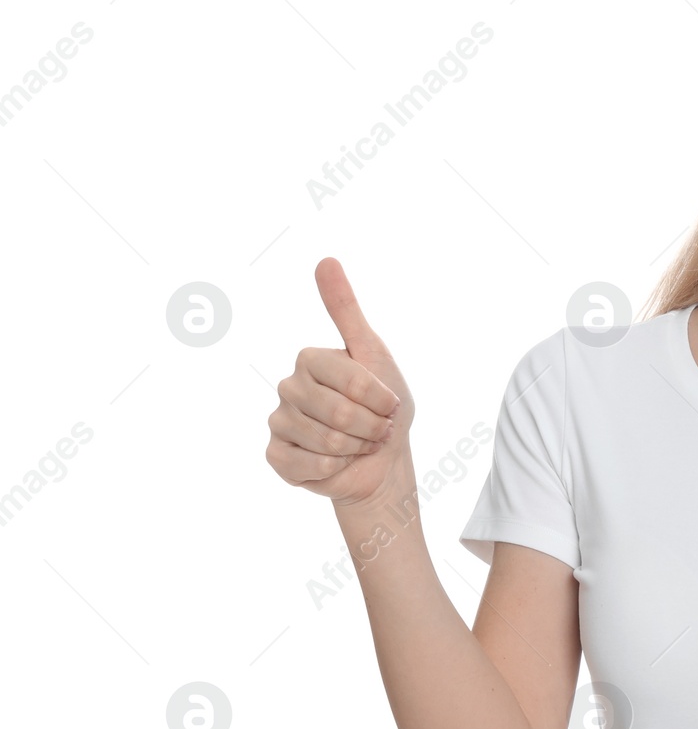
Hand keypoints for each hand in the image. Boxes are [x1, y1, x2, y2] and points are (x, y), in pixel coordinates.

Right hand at [266, 258, 414, 506]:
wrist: (383, 462)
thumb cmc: (384, 409)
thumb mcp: (374, 354)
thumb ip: (347, 310)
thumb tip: (325, 259)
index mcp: (310, 359)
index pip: (351, 380)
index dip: (380, 399)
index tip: (388, 403)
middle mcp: (289, 387)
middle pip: (339, 413)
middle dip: (371, 427)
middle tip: (376, 428)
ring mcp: (279, 422)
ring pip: (325, 441)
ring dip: (356, 448)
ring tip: (359, 444)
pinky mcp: (277, 456)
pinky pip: (306, 465)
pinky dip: (333, 469)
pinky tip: (336, 463)